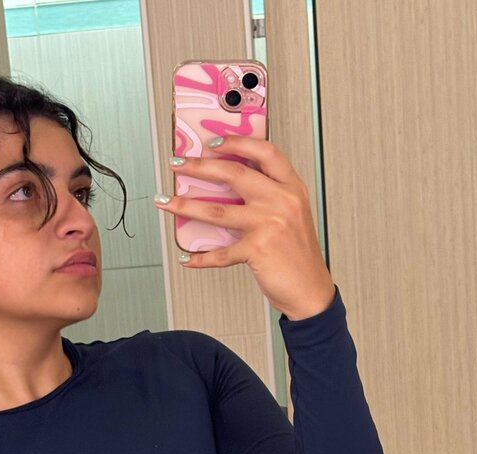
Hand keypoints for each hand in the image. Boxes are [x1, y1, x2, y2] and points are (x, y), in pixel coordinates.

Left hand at [155, 135, 335, 319]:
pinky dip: (201, 257)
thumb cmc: (298, 254)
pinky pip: (220, 253)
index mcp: (291, 187)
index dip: (237, 142)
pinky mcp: (257, 250)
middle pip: (233, 173)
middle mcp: (281, 201)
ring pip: (217, 210)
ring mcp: (268, 224)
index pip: (264, 152)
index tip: (212, 143)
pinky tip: (188, 256)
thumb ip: (269, 195)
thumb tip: (228, 186)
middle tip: (177, 164)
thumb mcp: (293, 214)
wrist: (309, 288)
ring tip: (167, 202)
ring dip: (186, 206)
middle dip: (199, 166)